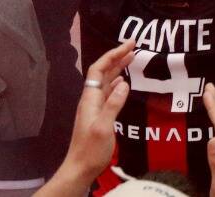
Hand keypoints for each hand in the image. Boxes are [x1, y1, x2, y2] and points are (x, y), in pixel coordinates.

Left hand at [54, 41, 134, 189]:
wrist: (80, 169)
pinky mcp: (99, 116)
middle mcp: (91, 100)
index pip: (98, 69)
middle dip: (117, 57)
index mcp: (90, 99)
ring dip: (118, 68)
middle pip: (102, 72)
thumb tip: (124, 82)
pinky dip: (117, 82)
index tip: (130, 45)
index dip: (112, 54)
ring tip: (132, 58)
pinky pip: (108, 92)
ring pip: (106, 81)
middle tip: (134, 46)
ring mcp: (94, 108)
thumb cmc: (91, 150)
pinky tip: (124, 82)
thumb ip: (113, 104)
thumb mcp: (104, 127)